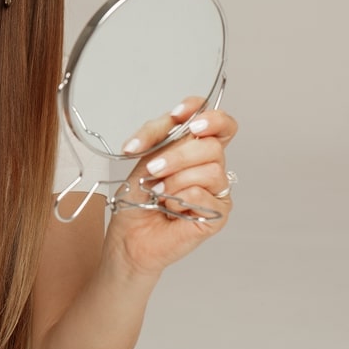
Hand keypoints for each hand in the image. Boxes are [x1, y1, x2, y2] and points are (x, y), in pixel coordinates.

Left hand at [105, 100, 238, 276]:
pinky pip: (203, 195)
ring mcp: (217, 190)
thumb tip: (180, 118)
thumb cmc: (137, 196)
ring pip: (210, 169)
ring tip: (159, 194)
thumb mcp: (144, 155)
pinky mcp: (217, 213)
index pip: (219, 123)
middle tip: (154, 169)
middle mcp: (211, 166)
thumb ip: (163, 133)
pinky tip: (170, 208)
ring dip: (175, 181)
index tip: (179, 116)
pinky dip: (179, 200)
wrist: (129, 233)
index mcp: (196, 148)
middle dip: (177, 155)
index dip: (208, 115)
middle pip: (213, 145)